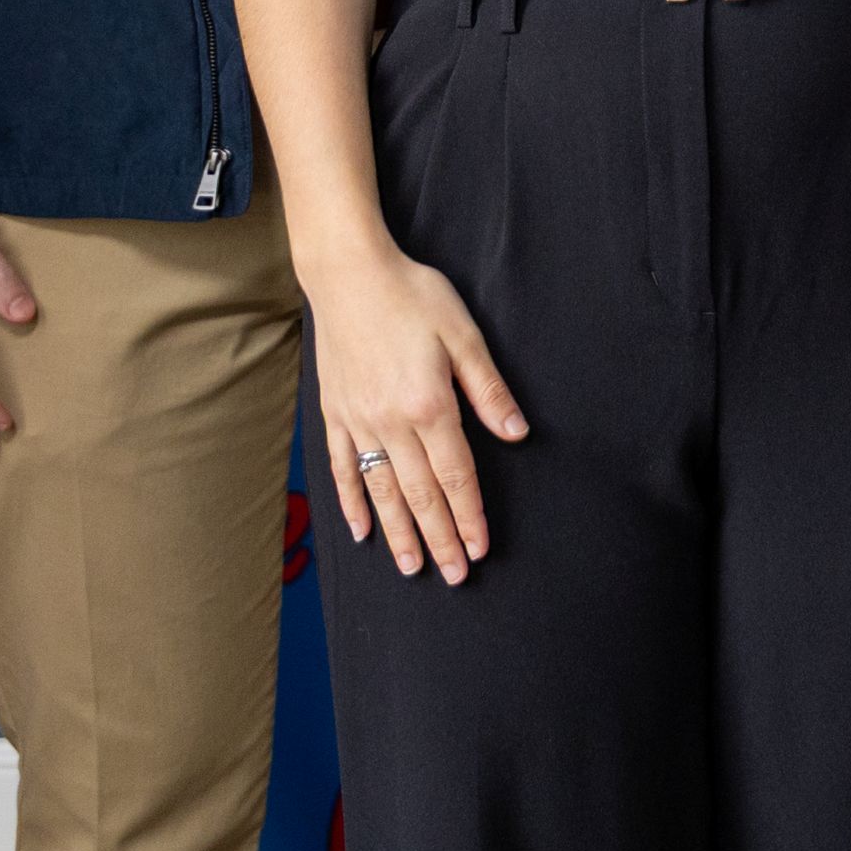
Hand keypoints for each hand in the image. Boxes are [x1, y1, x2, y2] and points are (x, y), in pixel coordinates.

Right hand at [304, 247, 527, 582]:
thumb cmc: (413, 297)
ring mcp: (358, 422)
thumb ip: (488, 390)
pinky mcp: (334, 414)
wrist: (348, 275)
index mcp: (429, 406)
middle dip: (440, 538)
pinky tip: (360, 531)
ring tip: (413, 567)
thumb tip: (516, 434)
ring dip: (399, 533)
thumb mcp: (464, 335)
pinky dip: (351, 502)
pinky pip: (343, 469)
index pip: (455, 475)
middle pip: (420, 494)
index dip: (469, 515)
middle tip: (454, 575)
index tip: (480, 548)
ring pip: (381, 491)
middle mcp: (391, 423)